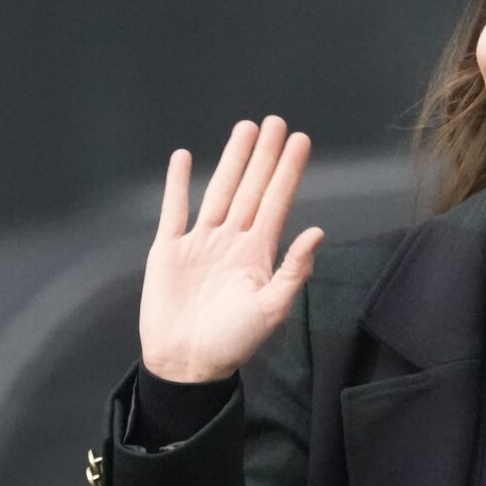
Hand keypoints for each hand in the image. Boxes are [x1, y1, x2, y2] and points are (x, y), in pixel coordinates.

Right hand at [139, 116, 321, 383]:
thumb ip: (293, 271)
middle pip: (251, 188)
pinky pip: (174, 210)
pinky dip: (178, 185)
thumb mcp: (271, 310)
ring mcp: (200, 243)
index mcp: (257, 254)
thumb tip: (317, 233)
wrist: (186, 363)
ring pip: (218, 191)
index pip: (277, 202)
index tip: (300, 141)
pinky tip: (184, 159)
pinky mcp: (169, 250)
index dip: (288, 171)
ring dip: (231, 160)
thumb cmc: (231, 343)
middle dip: (263, 156)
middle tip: (275, 122)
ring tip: (244, 129)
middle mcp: (231, 241)